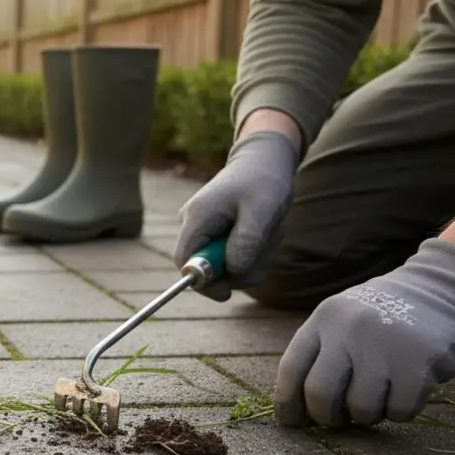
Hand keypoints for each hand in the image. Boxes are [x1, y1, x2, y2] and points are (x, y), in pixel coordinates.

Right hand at [173, 129, 299, 299]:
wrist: (265, 160)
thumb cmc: (264, 180)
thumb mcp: (262, 210)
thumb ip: (247, 241)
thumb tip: (233, 270)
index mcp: (197, 217)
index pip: (185, 261)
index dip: (202, 283)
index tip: (228, 293)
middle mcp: (194, 224)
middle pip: (206, 268)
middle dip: (240, 268)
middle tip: (266, 252)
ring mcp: (205, 229)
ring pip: (225, 266)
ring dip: (253, 260)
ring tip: (270, 233)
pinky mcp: (217, 233)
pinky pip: (233, 258)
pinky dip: (254, 254)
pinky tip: (265, 233)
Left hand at [275, 238, 454, 427]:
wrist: (440, 292)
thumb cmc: (380, 319)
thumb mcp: (341, 322)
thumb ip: (319, 356)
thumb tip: (296, 411)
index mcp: (324, 319)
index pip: (291, 369)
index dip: (287, 403)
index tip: (292, 422)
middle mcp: (350, 330)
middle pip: (320, 394)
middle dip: (325, 417)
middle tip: (336, 419)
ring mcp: (385, 345)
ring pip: (362, 408)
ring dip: (368, 414)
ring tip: (377, 396)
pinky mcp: (420, 363)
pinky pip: (400, 411)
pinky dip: (400, 411)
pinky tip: (405, 390)